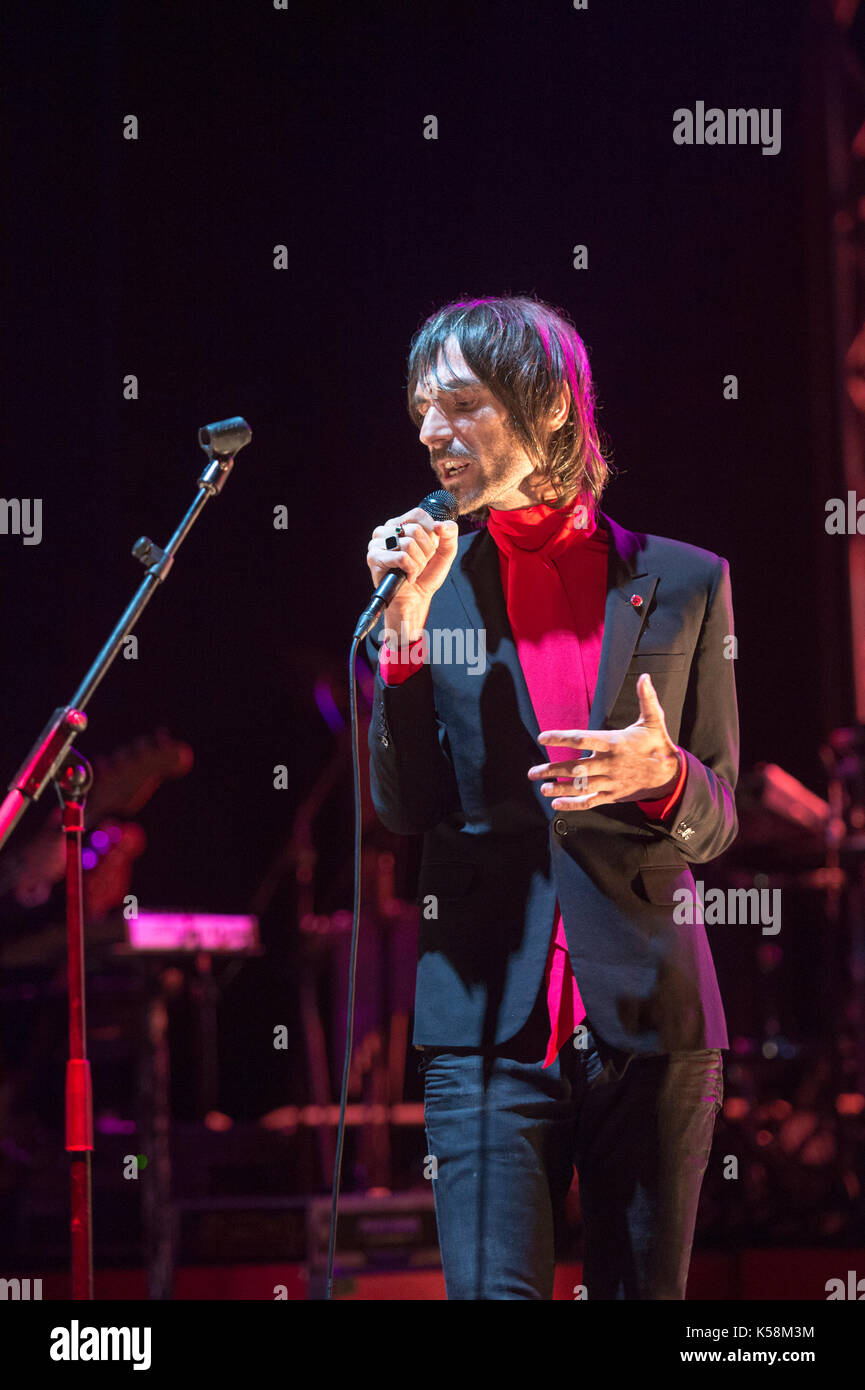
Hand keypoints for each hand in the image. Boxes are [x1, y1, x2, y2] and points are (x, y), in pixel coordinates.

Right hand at [367, 508, 459, 637]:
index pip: (418, 514)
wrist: (416, 598)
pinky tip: (408, 577)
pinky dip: (411, 570)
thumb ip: (449, 533)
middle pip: (415, 530)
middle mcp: (386, 530)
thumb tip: (441, 524)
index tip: (430, 548)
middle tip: (421, 563)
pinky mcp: (374, 557)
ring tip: (414, 570)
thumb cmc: (427, 574)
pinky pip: (401, 557)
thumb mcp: (445, 551)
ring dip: (419, 563)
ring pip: (408, 544)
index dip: (431, 533)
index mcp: (401, 524)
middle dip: (426, 552)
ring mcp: (377, 543)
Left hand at [527, 674, 681, 809]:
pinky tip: (558, 804)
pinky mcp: (613, 794)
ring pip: (581, 787)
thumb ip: (647, 699)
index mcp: (615, 743)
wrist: (671, 774)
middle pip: (576, 768)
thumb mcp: (654, 720)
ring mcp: (611, 781)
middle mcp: (610, 763)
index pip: (583, 739)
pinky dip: (574, 804)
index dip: (561, 738)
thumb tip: (645, 677)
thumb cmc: (658, 744)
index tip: (542, 737)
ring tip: (542, 787)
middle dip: (552, 770)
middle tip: (533, 772)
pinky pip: (590, 801)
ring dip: (560, 788)